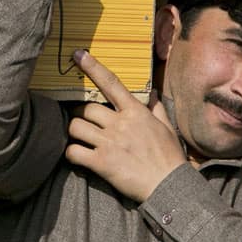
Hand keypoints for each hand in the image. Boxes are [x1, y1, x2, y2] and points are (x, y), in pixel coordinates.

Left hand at [65, 49, 185, 201]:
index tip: (78, 54)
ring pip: (75, 127)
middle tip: (83, 122)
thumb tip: (152, 92)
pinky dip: (71, 154)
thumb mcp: (167, 129)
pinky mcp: (102, 163)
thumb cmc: (170, 158)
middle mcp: (121, 124)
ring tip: (79, 139)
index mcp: (136, 113)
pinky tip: (77, 156)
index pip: (111, 83)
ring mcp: (110, 143)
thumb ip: (156, 109)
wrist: (170, 187)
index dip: (93, 67)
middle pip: (85, 109)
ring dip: (73, 132)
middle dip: (80, 114)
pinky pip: (74, 152)